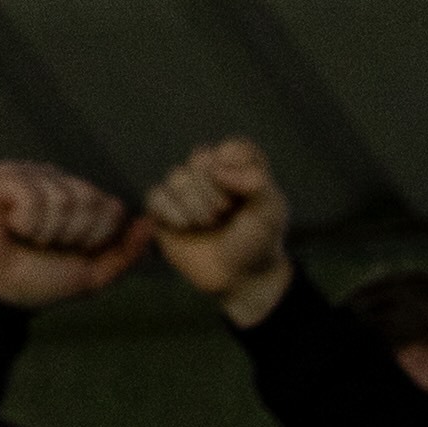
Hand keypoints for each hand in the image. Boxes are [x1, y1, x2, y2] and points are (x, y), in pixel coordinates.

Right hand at [0, 160, 150, 311]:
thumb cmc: (42, 281)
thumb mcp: (94, 273)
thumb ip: (126, 251)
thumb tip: (152, 223)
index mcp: (80, 200)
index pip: (112, 207)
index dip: (96, 238)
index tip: (72, 251)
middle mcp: (57, 181)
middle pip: (91, 199)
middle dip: (73, 234)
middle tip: (47, 245)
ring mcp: (31, 175)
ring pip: (62, 197)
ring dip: (48, 231)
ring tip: (27, 237)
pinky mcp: (4, 177)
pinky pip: (32, 194)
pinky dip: (25, 222)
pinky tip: (10, 226)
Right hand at [140, 139, 295, 327]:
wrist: (240, 276)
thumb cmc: (258, 241)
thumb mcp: (271, 212)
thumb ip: (257, 182)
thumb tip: (218, 168)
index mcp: (240, 166)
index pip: (234, 148)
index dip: (237, 171)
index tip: (246, 195)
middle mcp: (210, 171)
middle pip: (200, 159)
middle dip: (216, 192)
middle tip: (226, 214)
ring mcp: (184, 188)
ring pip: (177, 177)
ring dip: (197, 207)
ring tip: (209, 224)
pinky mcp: (162, 207)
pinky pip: (156, 196)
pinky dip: (174, 213)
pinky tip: (187, 227)